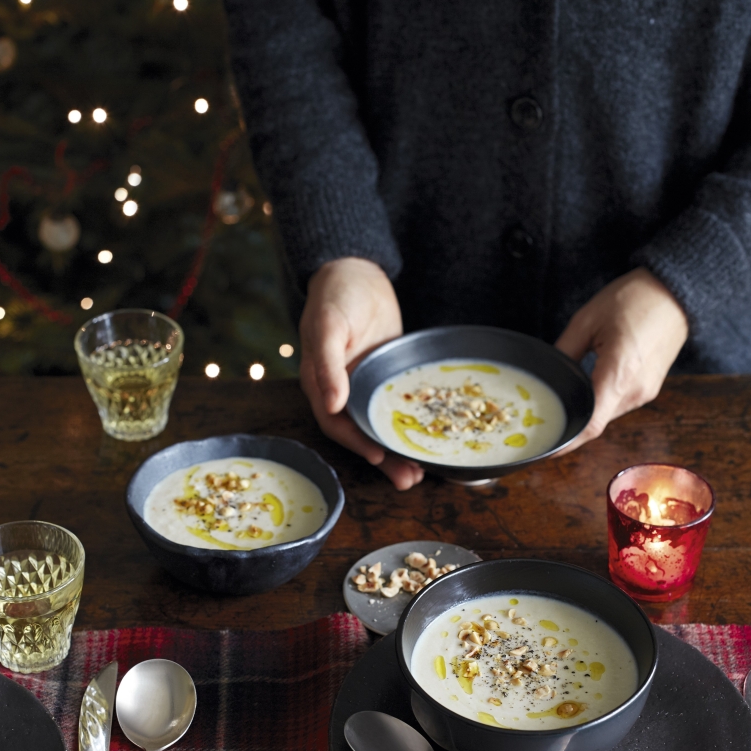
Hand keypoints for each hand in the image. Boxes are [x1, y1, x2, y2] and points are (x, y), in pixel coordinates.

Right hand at [299, 257, 423, 489]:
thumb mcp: (328, 326)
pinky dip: (409, 424)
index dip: (357, 442)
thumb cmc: (335, 295)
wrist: (355, 270)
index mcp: (320, 383)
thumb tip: (331, 404)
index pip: (337, 423)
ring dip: (398, 450)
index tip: (380, 456)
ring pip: (380, 426)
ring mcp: (364, 386)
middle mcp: (342, 391)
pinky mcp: (385, 378)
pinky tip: (430, 438)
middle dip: (384, 459)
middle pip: (361, 434)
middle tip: (409, 480)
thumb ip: (327, 365)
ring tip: (421, 474)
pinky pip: (397, 406)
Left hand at [555, 268, 688, 448]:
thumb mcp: (586, 321)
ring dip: (588, 412)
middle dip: (572, 423)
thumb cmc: (633, 299)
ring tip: (564, 403)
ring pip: (608, 414)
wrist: (674, 292)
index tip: (548, 449)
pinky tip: (588, 391)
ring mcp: (646, 392)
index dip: (568, 442)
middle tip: (544, 422)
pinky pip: (620, 404)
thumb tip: (548, 375)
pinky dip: (602, 402)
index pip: (591, 425)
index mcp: (619, 375)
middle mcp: (636, 391)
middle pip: (597, 422)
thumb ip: (564, 352)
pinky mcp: (650, 388)